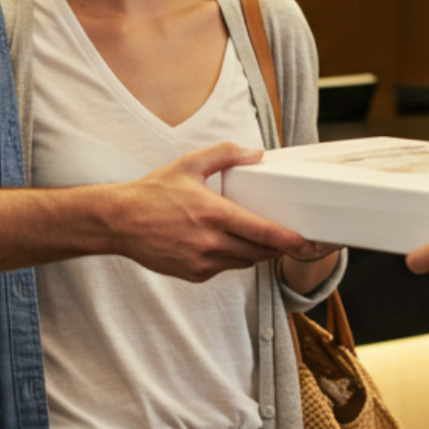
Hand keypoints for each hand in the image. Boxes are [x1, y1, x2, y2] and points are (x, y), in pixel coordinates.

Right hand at [107, 142, 319, 281]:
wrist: (118, 222)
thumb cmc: (153, 193)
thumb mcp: (189, 164)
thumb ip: (225, 154)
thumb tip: (256, 153)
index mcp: (214, 214)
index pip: (264, 232)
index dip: (291, 240)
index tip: (309, 242)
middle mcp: (211, 242)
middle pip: (260, 252)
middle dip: (278, 246)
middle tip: (291, 237)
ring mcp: (202, 262)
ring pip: (244, 262)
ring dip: (255, 251)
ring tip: (257, 235)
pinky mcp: (194, 274)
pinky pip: (225, 268)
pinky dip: (232, 257)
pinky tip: (224, 242)